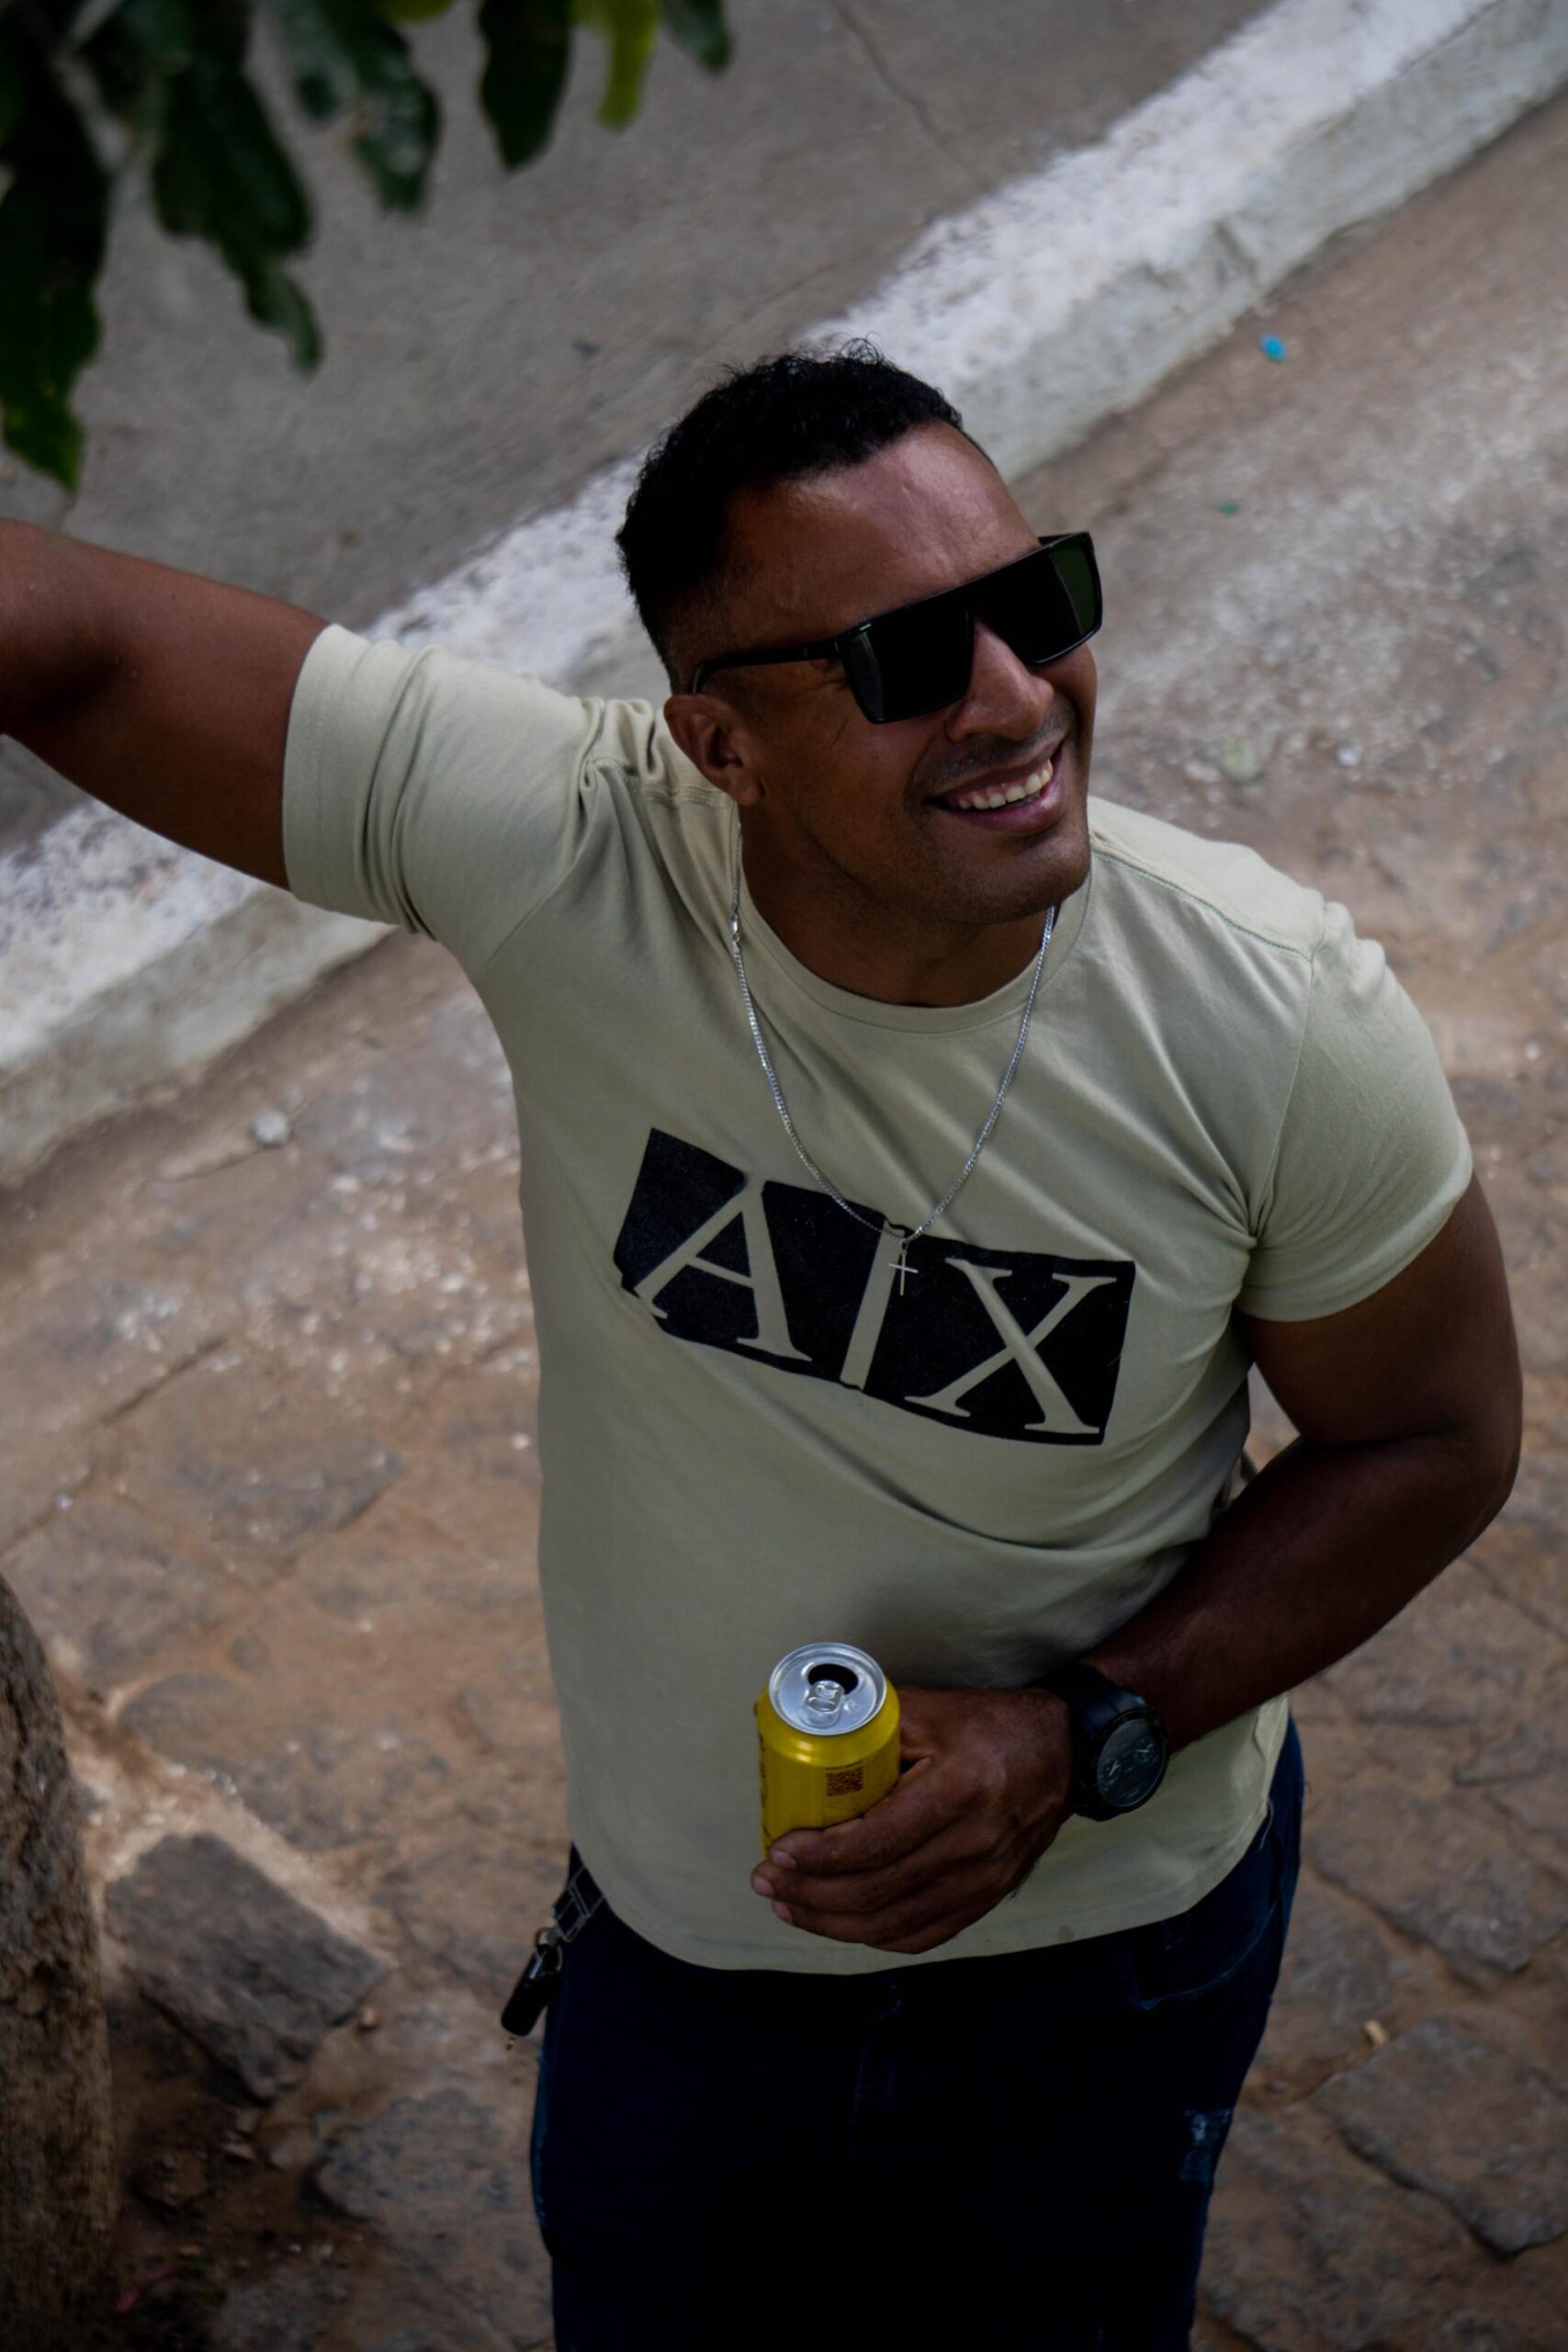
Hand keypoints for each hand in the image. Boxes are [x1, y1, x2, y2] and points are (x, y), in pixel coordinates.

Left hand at [751, 1684, 1073, 1954]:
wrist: (1063, 1753)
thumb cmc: (989, 1725)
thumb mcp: (929, 1710)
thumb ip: (869, 1720)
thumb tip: (802, 1730)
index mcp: (958, 1791)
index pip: (876, 1842)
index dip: (819, 1856)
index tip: (778, 1850)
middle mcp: (973, 1845)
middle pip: (877, 1891)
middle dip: (810, 1894)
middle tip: (767, 1881)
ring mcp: (983, 1880)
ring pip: (893, 1923)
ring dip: (830, 1922)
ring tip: (787, 1906)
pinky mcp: (986, 1898)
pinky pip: (922, 1934)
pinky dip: (874, 1935)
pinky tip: (838, 1922)